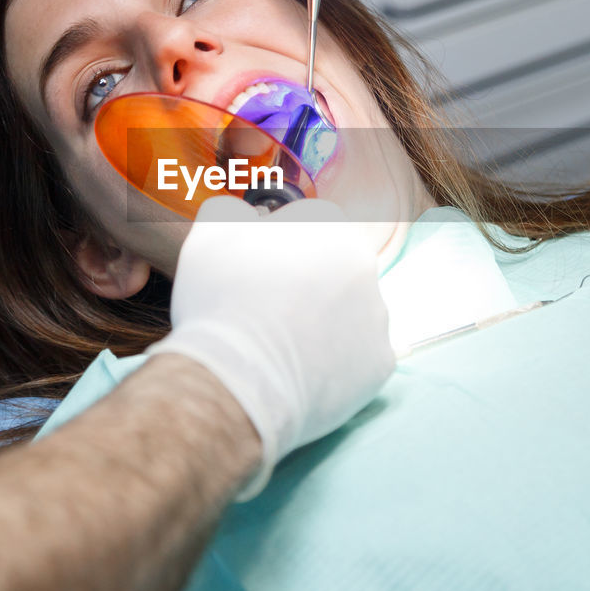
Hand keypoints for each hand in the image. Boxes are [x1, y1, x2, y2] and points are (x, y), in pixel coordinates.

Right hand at [148, 196, 393, 498]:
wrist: (240, 380)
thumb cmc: (222, 303)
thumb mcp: (210, 236)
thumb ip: (230, 210)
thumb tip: (243, 212)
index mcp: (327, 225)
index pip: (310, 221)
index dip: (282, 243)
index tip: (261, 268)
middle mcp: (364, 263)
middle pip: (337, 265)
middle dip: (310, 281)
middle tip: (272, 308)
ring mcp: (377, 314)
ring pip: (352, 310)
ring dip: (327, 320)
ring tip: (286, 344)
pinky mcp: (380, 362)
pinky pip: (360, 355)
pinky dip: (338, 361)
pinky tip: (305, 370)